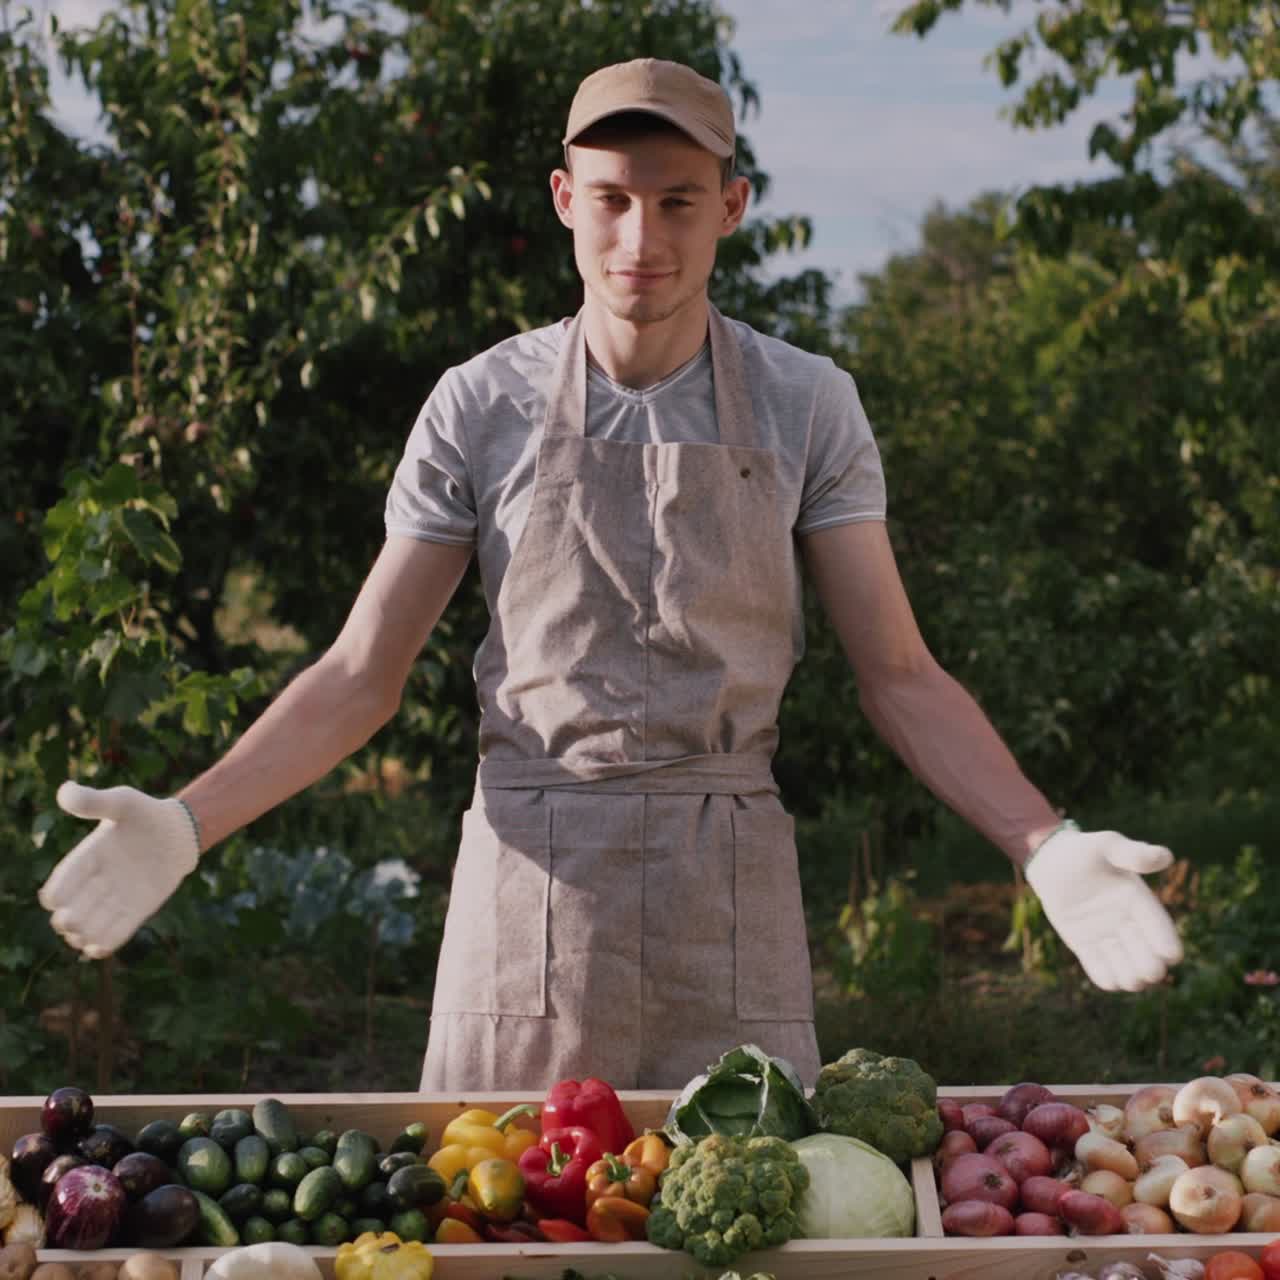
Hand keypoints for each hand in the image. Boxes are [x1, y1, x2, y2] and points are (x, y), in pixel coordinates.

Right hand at [38, 782, 200, 959]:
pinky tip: (99, 947)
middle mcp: (95, 883)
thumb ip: (95, 801)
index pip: (58, 888)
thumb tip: (64, 791)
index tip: (57, 897)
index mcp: (85, 861)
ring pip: (87, 930)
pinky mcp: (135, 912)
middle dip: (66, 921)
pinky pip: (113, 936)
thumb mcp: (122, 802)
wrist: (181, 832)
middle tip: (74, 920)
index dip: (54, 896)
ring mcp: (114, 899)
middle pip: (68, 915)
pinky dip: (103, 945)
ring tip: (86, 935)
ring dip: (82, 936)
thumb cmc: (148, 814)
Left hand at [1024, 824, 1182, 991]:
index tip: (1169, 954)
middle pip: (1151, 961)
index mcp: (1142, 904)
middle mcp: (1130, 925)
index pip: (1163, 931)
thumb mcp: (1107, 846)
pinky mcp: (1088, 948)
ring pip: (1131, 975)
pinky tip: (1103, 969)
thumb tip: (1167, 857)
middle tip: (1141, 964)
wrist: (1052, 862)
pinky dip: (1107, 978)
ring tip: (1121, 967)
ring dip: (1130, 977)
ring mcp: (1110, 939)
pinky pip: (1103, 976)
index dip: (1168, 945)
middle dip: (1150, 967)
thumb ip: (1133, 853)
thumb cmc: (1084, 850)